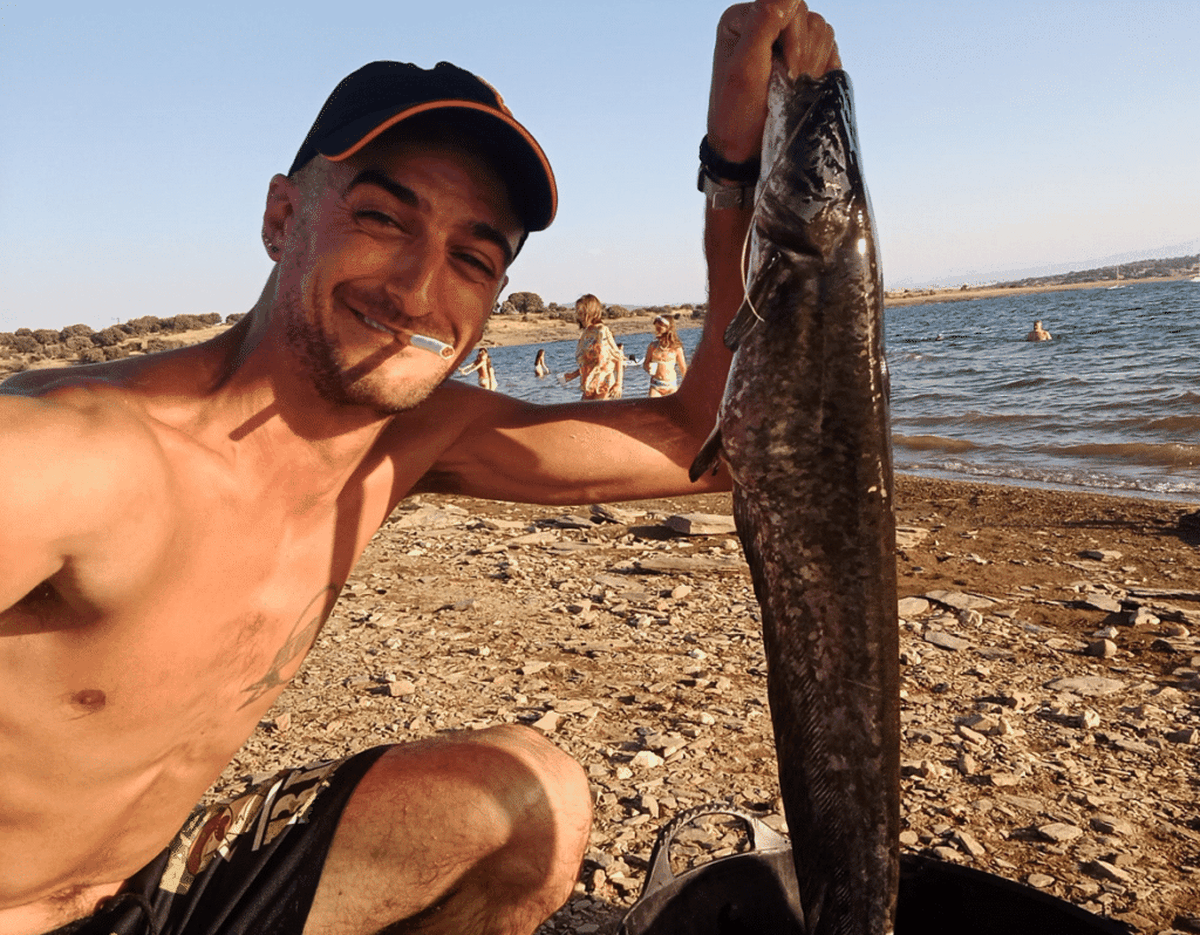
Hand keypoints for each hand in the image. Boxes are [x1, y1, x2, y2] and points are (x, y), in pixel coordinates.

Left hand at [706, 0, 840, 163]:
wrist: (746, 152)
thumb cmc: (739, 114)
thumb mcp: (746, 68)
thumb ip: (764, 22)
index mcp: (743, 19)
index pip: (786, 4)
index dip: (793, 37)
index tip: (784, 70)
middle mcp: (763, 24)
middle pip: (806, 15)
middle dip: (802, 52)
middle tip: (789, 82)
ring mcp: (784, 40)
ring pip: (821, 29)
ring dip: (813, 62)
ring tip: (794, 87)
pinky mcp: (802, 57)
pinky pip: (829, 46)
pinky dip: (824, 66)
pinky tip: (807, 86)